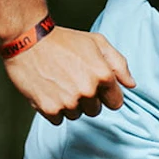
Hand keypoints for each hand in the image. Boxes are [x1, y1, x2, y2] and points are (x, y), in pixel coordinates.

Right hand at [5, 27, 135, 123]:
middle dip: (86, 100)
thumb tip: (131, 85)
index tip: (94, 86)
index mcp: (103, 75)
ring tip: (58, 83)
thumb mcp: (96, 42)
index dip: (106, 95)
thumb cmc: (63, 40)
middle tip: (71, 80)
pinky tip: (48, 90)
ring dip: (69, 104)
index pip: (116, 103)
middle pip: (95, 111)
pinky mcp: (50, 109)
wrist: (27, 38)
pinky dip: (53, 109)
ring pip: (76, 116)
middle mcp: (88, 91)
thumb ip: (118, 63)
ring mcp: (69, 101)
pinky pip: (58, 120)